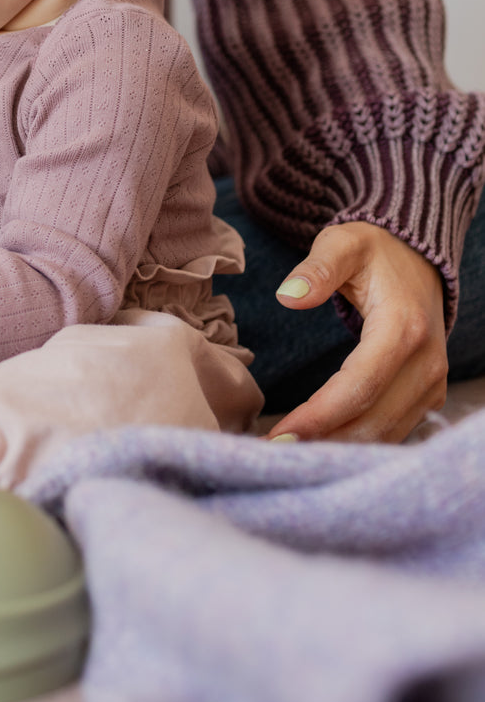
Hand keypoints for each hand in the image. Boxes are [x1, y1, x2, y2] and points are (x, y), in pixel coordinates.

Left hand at [267, 221, 447, 442]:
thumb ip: (317, 268)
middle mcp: (426, 364)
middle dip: (321, 444)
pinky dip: (356, 443)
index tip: (278, 434)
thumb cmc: (375, 251)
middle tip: (270, 457)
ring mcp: (431, 384)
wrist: (419, 259)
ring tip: (286, 456)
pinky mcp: (428, 395)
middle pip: (373, 422)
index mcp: (403, 329)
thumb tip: (288, 296)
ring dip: (336, 450)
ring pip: (384, 435)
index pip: (359, 387)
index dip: (318, 417)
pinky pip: (393, 431)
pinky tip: (317, 446)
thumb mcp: (343, 244)